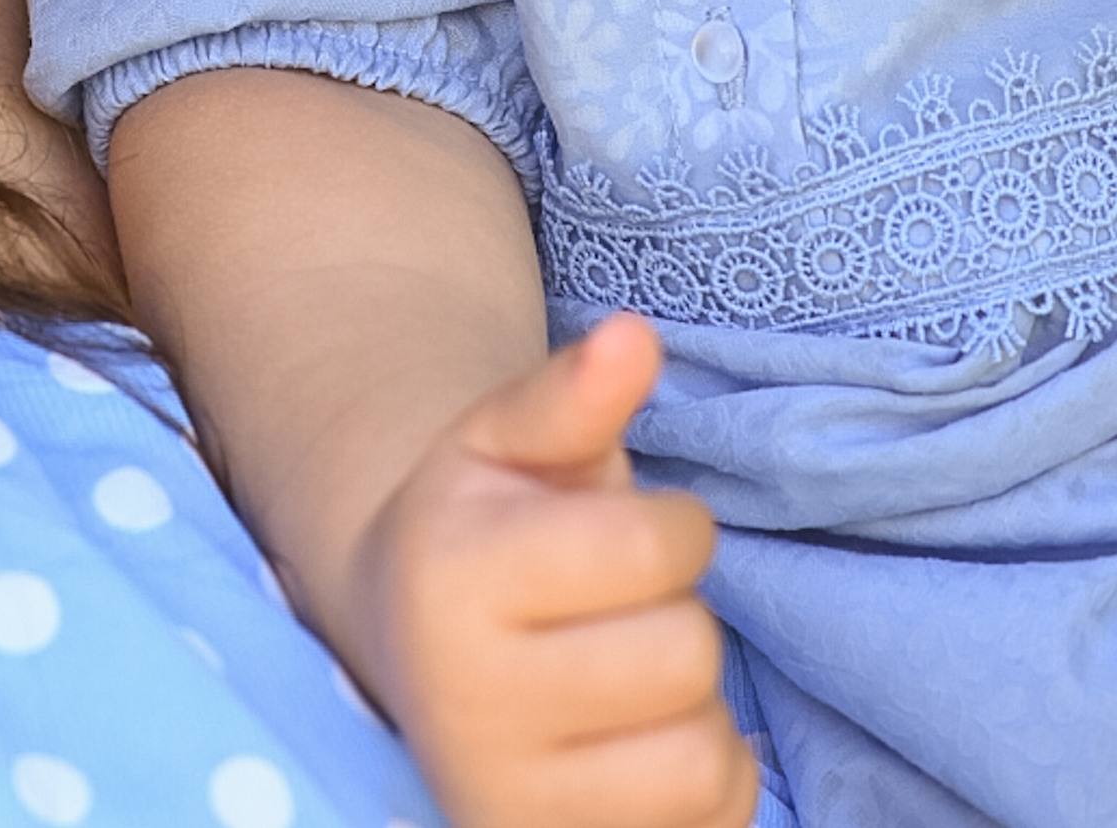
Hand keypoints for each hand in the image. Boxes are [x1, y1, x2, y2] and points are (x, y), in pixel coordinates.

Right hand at [347, 312, 757, 827]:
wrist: (410, 655)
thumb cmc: (478, 530)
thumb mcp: (504, 443)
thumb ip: (573, 394)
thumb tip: (636, 337)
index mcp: (449, 577)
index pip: (651, 550)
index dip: (675, 526)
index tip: (638, 529)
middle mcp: (466, 704)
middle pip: (683, 656)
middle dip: (679, 615)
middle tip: (627, 608)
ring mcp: (510, 802)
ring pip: (700, 758)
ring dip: (695, 706)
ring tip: (634, 677)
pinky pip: (707, 824)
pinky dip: (705, 780)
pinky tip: (640, 742)